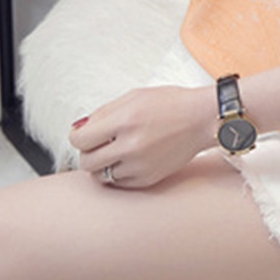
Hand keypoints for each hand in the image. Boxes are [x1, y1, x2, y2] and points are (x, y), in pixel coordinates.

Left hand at [69, 85, 217, 188]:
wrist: (201, 119)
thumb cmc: (171, 104)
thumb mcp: (134, 96)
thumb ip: (103, 112)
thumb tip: (79, 128)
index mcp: (124, 119)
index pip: (79, 139)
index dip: (78, 136)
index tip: (84, 134)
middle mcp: (130, 145)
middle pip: (86, 161)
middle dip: (88, 152)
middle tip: (100, 143)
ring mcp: (139, 165)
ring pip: (101, 175)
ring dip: (104, 164)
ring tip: (117, 150)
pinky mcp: (148, 179)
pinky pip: (119, 183)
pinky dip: (119, 173)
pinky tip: (131, 158)